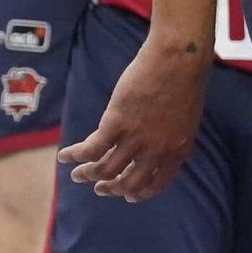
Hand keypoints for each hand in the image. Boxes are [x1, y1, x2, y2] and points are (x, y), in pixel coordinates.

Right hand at [58, 34, 207, 200]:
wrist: (178, 58)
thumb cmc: (185, 79)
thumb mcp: (186, 117)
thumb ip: (170, 136)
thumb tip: (152, 147)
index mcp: (178, 150)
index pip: (156, 184)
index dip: (140, 193)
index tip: (127, 195)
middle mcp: (156, 150)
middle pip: (128, 183)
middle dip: (111, 189)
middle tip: (100, 187)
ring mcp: (136, 138)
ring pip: (104, 170)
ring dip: (88, 175)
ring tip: (77, 175)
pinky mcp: (116, 123)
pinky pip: (90, 150)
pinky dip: (75, 156)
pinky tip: (65, 156)